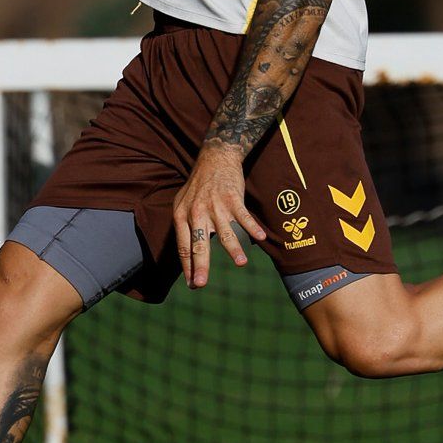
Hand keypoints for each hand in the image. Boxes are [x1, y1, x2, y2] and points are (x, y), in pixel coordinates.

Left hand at [172, 142, 266, 289]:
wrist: (215, 158)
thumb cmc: (199, 186)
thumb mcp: (184, 204)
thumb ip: (185, 227)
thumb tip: (188, 257)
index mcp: (181, 215)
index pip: (183, 246)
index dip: (187, 266)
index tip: (192, 284)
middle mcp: (196, 212)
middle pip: (198, 243)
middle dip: (200, 264)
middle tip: (202, 283)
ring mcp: (215, 205)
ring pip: (225, 232)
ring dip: (234, 249)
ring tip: (241, 264)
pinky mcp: (232, 198)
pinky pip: (243, 216)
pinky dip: (253, 227)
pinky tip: (261, 237)